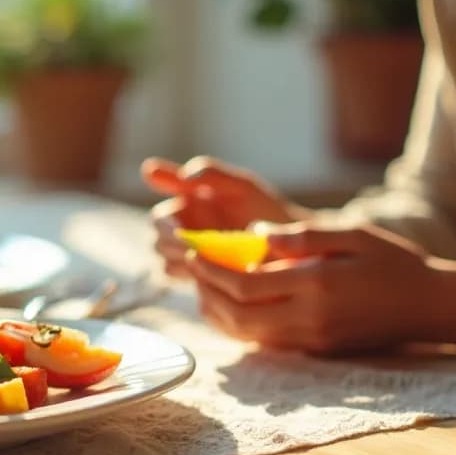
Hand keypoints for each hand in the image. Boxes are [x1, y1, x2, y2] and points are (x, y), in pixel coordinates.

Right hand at [142, 156, 303, 277]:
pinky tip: (215, 276)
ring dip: (183, 265)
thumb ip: (210, 173)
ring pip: (168, 265)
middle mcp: (185, 232)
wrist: (295, 244)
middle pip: (159, 243)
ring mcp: (194, 258)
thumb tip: (174, 172)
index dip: (166, 226)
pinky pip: (188, 282)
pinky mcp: (204, 279)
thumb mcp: (243, 187)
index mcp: (187, 206)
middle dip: (173, 248)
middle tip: (193, 251)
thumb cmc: (268, 210)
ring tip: (207, 263)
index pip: (160, 218)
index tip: (180, 232)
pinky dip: (196, 279)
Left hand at [187, 224, 437, 351]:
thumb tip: (254, 237)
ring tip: (202, 285)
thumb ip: (303, 236)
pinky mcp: (314, 350)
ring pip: (246, 334)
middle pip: (238, 314)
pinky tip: (229, 305)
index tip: (193, 249)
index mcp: (317, 284)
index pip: (246, 283)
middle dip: (207, 291)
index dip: (212, 269)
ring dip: (217, 312)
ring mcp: (311, 340)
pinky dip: (238, 326)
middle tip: (190, 265)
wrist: (429, 307)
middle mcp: (309, 319)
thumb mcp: (353, 234)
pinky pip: (264, 342)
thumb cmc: (393, 262)